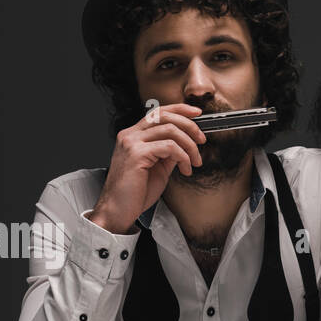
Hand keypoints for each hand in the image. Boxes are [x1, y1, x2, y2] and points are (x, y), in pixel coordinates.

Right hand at [88, 103, 208, 234]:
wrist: (118, 210)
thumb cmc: (135, 193)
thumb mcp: (157, 169)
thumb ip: (168, 154)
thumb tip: (185, 146)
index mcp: (133, 136)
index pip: (158, 113)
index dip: (179, 110)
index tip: (197, 114)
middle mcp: (130, 135)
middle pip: (165, 116)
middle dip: (190, 126)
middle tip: (202, 141)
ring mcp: (132, 143)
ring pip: (170, 130)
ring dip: (189, 146)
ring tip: (195, 162)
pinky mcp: (137, 154)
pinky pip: (170, 147)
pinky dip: (183, 157)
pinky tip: (186, 169)